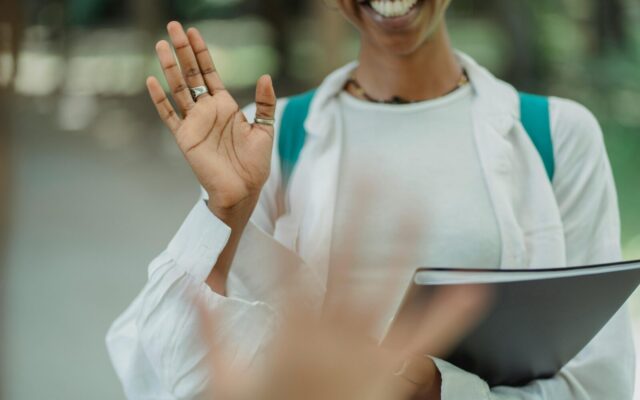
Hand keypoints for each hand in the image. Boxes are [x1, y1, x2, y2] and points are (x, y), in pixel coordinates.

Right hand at [147, 21, 275, 217]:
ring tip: (161, 44)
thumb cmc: (254, 164)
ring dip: (169, 67)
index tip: (194, 32)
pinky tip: (151, 81)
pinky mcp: (184, 137)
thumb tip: (266, 76)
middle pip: (191, 74)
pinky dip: (159, 99)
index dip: (201, 53)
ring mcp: (194, 123)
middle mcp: (207, 111)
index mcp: (225, 106)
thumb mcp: (265, 129)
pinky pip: (168, 115)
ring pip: (177, 89)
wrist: (243, 190)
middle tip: (173, 26)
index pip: (210, 73)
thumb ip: (265, 103)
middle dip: (183, 50)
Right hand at [196, 194, 491, 399]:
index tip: (294, 186)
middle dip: (359, 210)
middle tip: (371, 168)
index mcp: (291, 332)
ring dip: (403, 241)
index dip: (291, 223)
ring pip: (388, 286)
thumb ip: (208, 332)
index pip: (290, 265)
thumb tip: (195, 288)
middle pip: (347, 259)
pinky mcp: (393, 370)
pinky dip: (451, 312)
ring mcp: (367, 349)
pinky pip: (428, 338)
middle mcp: (333, 333)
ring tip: (417, 201)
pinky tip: (472, 285)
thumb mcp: (223, 381)